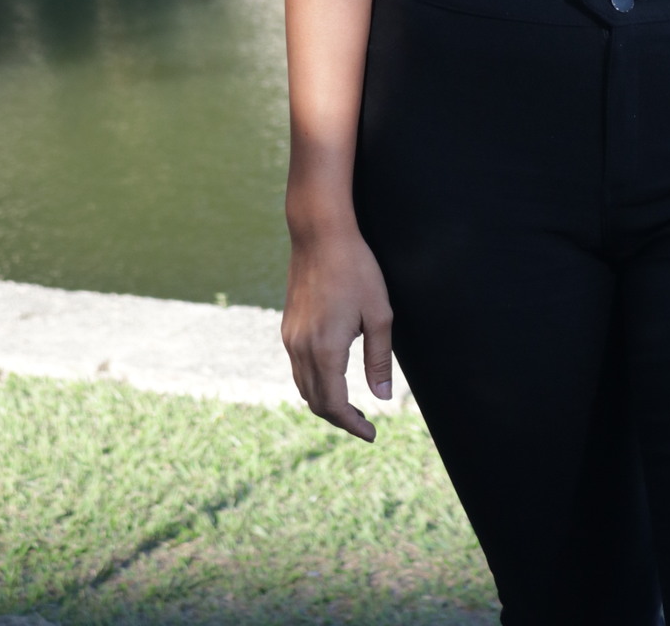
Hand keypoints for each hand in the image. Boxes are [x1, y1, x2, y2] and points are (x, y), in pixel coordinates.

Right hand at [281, 224, 393, 441]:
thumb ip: (379, 359)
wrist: (320, 235)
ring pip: (304, 386)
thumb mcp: (379, 314)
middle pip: (315, 402)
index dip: (352, 424)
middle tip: (364, 423)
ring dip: (325, 402)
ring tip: (350, 404)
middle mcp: (301, 349)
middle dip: (340, 418)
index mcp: (326, 350)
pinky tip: (333, 375)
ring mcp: (291, 338)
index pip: (334, 405)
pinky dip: (314, 382)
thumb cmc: (356, 270)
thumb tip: (382, 397)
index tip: (372, 433)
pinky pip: (298, 368)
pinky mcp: (288, 327)